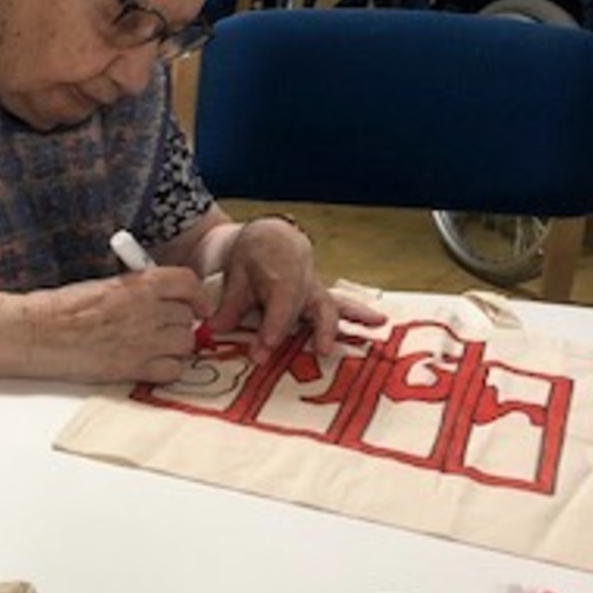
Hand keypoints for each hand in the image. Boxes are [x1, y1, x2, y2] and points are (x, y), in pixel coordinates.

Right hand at [24, 266, 207, 384]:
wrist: (38, 333)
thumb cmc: (62, 309)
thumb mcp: (106, 286)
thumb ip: (137, 290)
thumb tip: (159, 301)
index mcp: (139, 283)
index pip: (188, 283)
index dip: (197, 295)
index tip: (196, 304)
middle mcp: (147, 311)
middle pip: (187, 318)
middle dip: (179, 323)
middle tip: (163, 329)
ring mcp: (142, 341)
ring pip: (185, 344)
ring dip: (176, 346)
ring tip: (155, 348)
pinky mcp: (132, 368)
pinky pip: (172, 371)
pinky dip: (167, 369)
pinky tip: (151, 365)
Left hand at [206, 217, 385, 358]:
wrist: (271, 238)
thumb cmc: (252, 256)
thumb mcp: (236, 277)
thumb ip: (228, 307)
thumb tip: (214, 331)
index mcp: (280, 274)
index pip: (279, 307)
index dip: (272, 330)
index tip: (263, 352)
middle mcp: (303, 282)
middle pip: (308, 309)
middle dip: (309, 333)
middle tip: (310, 354)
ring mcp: (316, 290)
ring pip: (333, 306)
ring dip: (347, 322)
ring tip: (364, 334)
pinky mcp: (322, 297)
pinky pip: (342, 306)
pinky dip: (359, 314)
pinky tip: (379, 321)